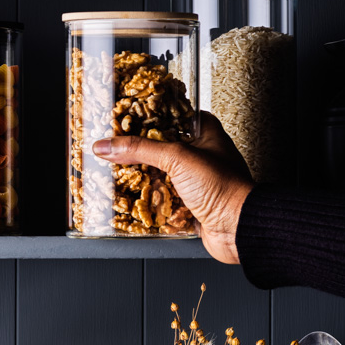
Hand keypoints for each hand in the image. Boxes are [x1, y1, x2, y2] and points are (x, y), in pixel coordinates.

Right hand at [92, 112, 252, 263]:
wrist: (237, 226)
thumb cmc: (223, 186)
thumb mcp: (177, 157)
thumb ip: (139, 149)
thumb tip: (107, 145)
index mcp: (204, 131)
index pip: (168, 117)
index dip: (144, 119)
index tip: (120, 121)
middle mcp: (199, 154)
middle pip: (158, 148)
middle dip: (136, 153)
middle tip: (112, 151)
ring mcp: (193, 180)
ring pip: (158, 175)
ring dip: (139, 179)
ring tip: (115, 176)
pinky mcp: (187, 203)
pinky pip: (160, 199)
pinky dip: (146, 201)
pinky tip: (130, 201)